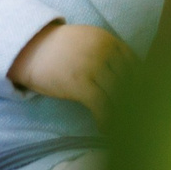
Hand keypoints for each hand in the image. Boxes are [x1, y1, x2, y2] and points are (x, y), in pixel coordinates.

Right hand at [9, 22, 132, 118]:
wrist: (29, 49)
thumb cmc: (60, 49)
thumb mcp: (88, 41)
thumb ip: (109, 52)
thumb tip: (131, 76)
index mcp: (109, 40)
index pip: (135, 65)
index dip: (141, 85)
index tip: (141, 101)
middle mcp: (104, 51)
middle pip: (129, 81)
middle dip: (134, 102)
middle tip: (136, 119)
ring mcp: (93, 66)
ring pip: (118, 95)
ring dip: (122, 114)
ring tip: (123, 128)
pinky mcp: (80, 83)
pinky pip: (102, 105)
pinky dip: (106, 119)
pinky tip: (105, 128)